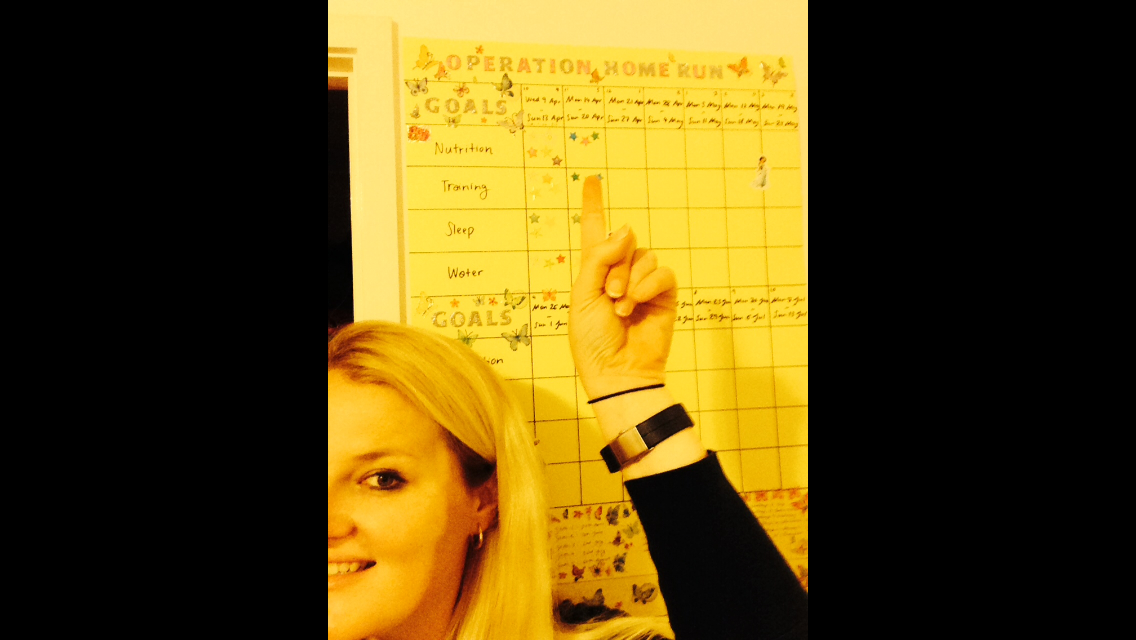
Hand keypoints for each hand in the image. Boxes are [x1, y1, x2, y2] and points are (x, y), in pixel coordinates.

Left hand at [570, 176, 677, 398]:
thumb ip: (599, 258)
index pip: (595, 232)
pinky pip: (663, 272)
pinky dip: (649, 285)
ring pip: (644, 256)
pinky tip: (636, 304)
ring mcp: (644, 283)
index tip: (592, 179)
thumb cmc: (593, 340)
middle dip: (614, 266)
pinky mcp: (665, 295)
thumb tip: (626, 230)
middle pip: (624, 241)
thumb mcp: (583, 295)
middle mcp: (620, 272)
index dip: (594, 205)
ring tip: (621, 307)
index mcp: (594, 271)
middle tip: (609, 295)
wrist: (618, 371)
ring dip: (630, 279)